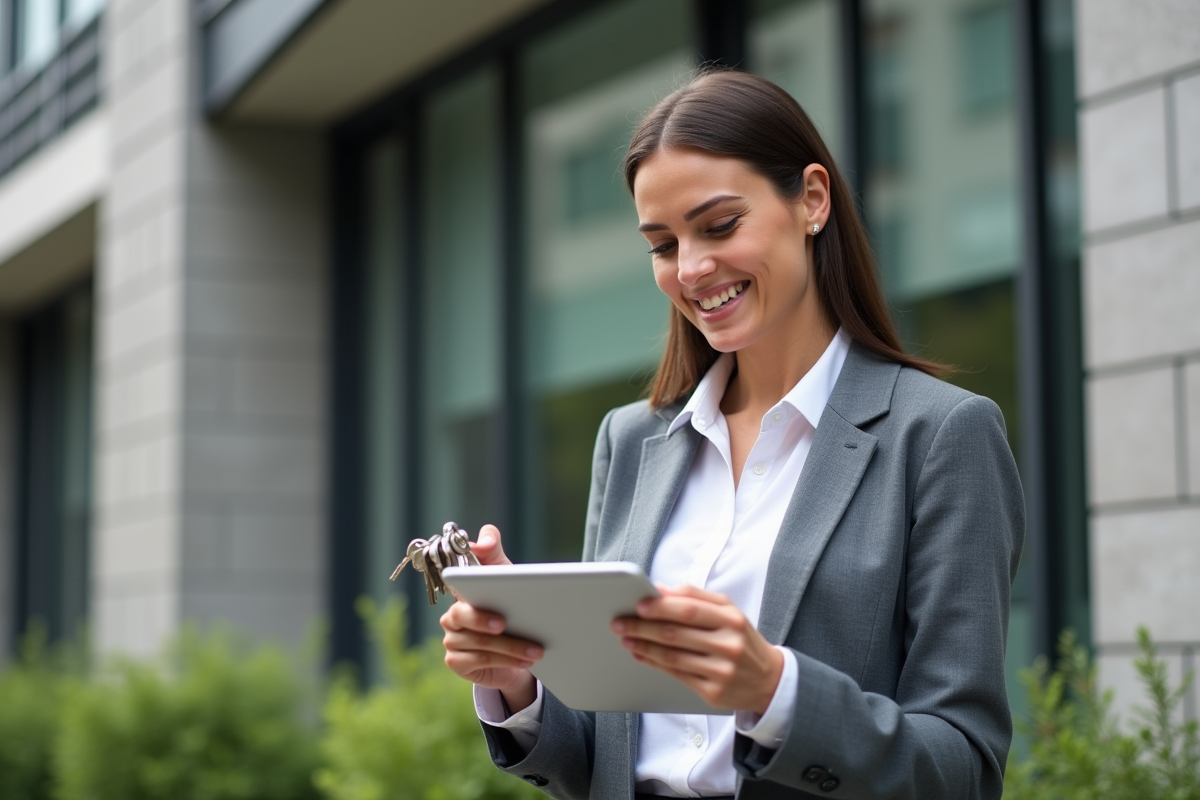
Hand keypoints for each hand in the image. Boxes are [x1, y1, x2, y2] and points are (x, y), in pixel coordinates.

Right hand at [441, 525, 539, 709]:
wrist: (517, 652)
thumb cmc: (512, 608)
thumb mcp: (507, 577)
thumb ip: (494, 553)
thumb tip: (482, 541)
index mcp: (461, 591)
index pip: (457, 581)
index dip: (465, 581)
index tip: (484, 588)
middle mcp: (451, 615)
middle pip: (461, 615)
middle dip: (483, 620)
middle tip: (504, 623)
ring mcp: (451, 640)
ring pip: (476, 642)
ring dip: (508, 647)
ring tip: (535, 651)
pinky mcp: (456, 662)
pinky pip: (476, 661)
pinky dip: (503, 662)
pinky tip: (525, 662)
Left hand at [611, 584, 783, 714]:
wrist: (769, 680)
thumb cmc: (742, 639)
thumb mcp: (728, 611)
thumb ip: (696, 596)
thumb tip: (660, 590)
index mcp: (731, 619)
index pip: (689, 610)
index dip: (661, 607)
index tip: (638, 605)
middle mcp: (728, 644)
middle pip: (675, 633)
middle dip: (642, 627)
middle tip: (620, 622)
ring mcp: (721, 671)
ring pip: (672, 656)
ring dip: (643, 646)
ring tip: (626, 638)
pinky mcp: (713, 692)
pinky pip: (676, 675)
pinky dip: (654, 663)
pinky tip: (641, 655)